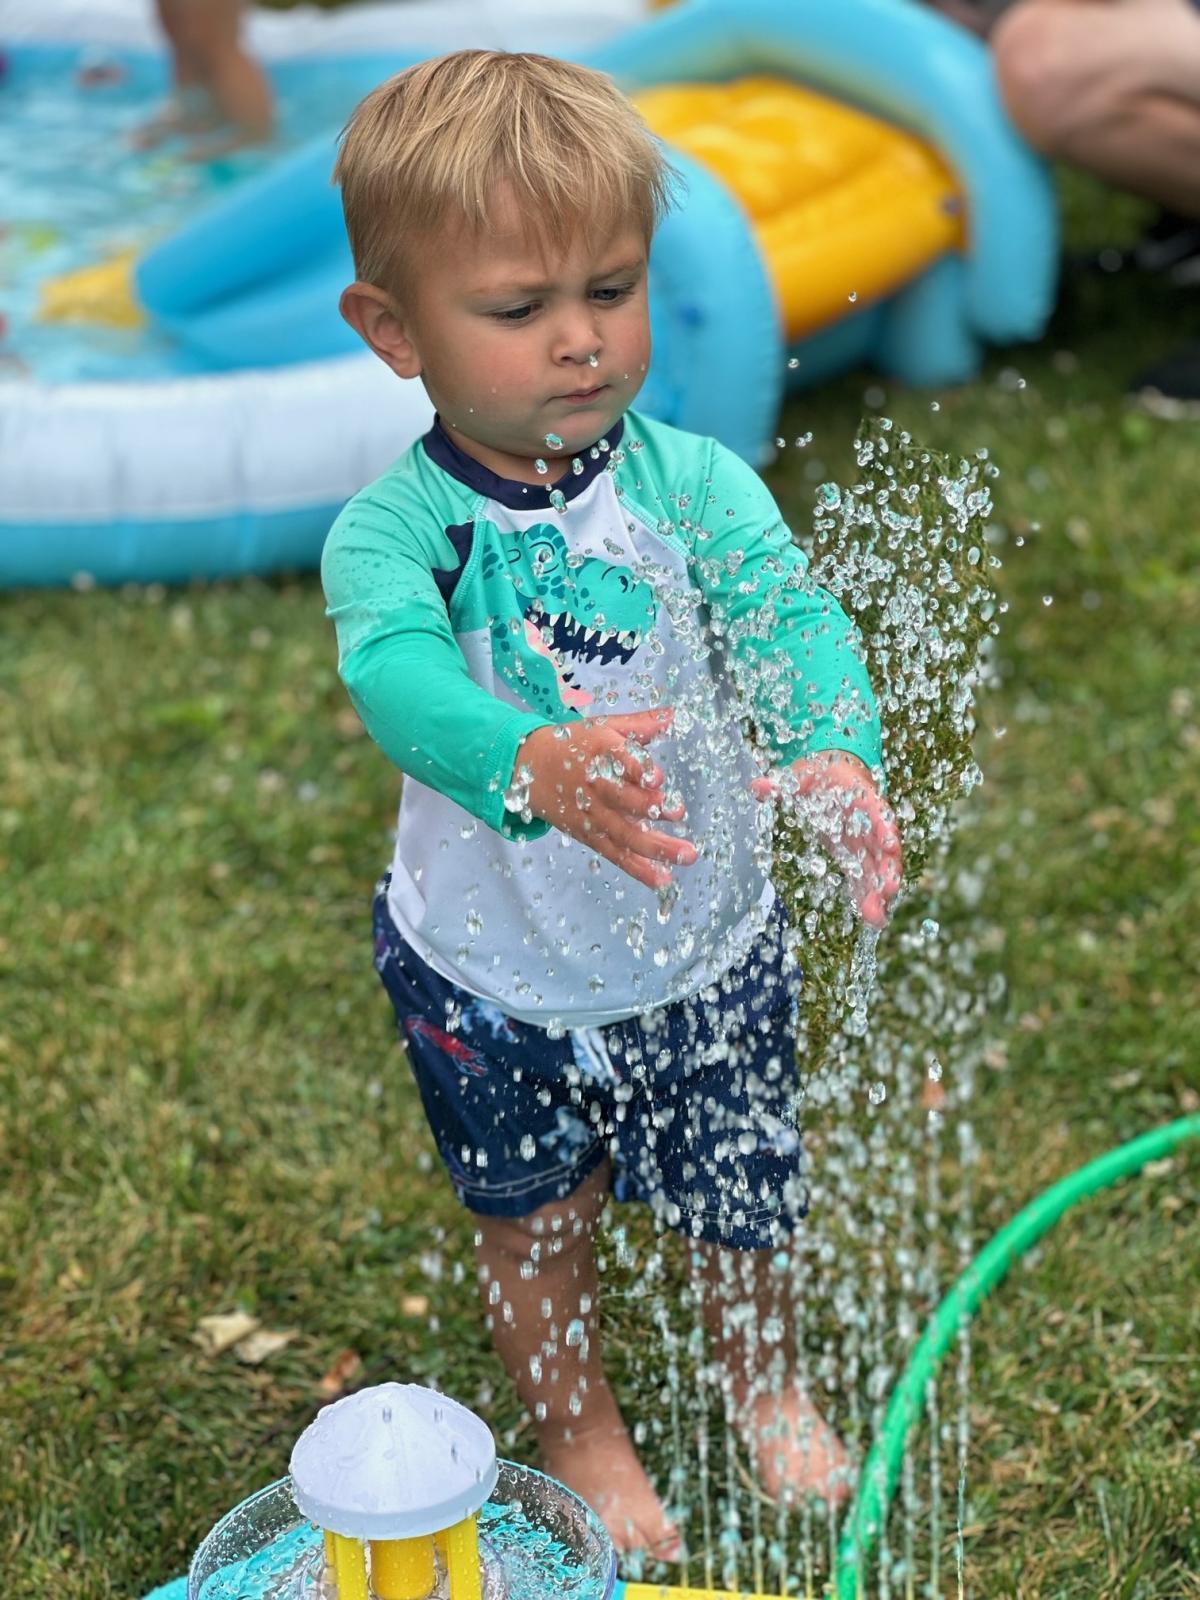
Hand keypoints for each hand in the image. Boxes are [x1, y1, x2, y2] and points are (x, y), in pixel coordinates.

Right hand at [518, 709, 697, 889]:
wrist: (526, 767)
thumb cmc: (573, 745)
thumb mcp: (604, 727)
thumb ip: (641, 725)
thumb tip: (674, 715)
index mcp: (601, 752)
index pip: (621, 761)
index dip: (639, 769)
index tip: (658, 777)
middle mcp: (597, 786)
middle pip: (624, 800)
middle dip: (651, 808)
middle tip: (678, 812)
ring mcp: (592, 814)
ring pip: (624, 834)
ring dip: (656, 847)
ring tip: (686, 855)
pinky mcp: (589, 835)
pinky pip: (615, 854)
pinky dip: (638, 869)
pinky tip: (662, 879)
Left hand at [752, 751, 902, 927]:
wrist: (833, 778)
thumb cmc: (820, 775)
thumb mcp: (801, 776)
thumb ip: (782, 784)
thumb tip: (756, 787)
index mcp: (861, 797)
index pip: (876, 811)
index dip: (884, 827)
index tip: (890, 843)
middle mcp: (870, 823)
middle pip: (883, 847)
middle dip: (887, 870)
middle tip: (889, 892)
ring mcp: (865, 842)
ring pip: (877, 868)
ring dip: (879, 891)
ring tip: (878, 919)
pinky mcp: (856, 855)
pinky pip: (864, 877)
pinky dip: (866, 894)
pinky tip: (869, 918)